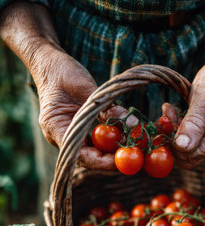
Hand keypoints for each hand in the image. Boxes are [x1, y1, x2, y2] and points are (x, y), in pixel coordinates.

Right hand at [34, 48, 138, 169]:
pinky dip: (112, 138)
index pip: (79, 154)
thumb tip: (133, 123)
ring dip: (114, 149)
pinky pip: (97, 139)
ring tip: (134, 147)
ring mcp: (71, 134)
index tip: (120, 160)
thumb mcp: (87, 88)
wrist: (49, 64)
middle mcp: (62, 136)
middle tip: (134, 157)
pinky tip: (128, 135)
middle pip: (89, 157)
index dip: (100, 161)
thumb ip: (107, 107)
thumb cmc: (62, 73)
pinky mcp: (80, 129)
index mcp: (56, 128)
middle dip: (111, 159)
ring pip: (94, 150)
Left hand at [173, 50, 204, 167]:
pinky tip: (172, 110)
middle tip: (166, 117)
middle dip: (171, 140)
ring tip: (169, 109)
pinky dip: (174, 125)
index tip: (167, 123)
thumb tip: (182, 147)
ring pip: (183, 146)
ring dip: (171, 131)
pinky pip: (185, 135)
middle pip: (187, 156)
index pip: (193, 156)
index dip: (175, 147)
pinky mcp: (202, 128)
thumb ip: (195, 121)